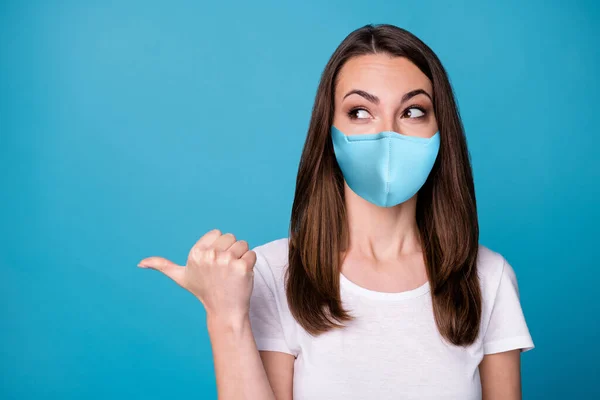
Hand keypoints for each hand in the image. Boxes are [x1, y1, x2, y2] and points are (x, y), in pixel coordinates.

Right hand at [137, 229, 256, 322]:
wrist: (224, 311)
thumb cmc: (204, 291)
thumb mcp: (181, 277)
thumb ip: (162, 266)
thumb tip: (140, 263)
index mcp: (195, 253)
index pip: (218, 233)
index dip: (219, 247)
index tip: (214, 264)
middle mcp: (209, 255)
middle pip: (231, 237)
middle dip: (231, 251)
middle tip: (224, 270)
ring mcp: (226, 261)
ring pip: (243, 244)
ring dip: (241, 257)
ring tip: (232, 273)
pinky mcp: (242, 267)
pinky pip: (252, 254)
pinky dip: (250, 265)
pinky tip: (241, 277)